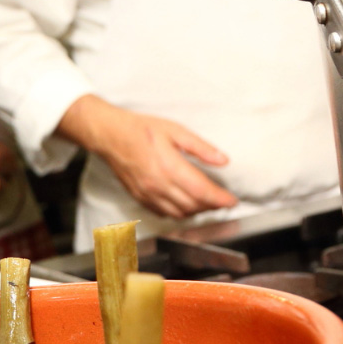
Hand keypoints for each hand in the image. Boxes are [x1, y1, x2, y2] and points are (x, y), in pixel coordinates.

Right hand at [59, 95, 237, 219]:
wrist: (110, 136)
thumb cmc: (140, 130)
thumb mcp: (176, 130)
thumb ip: (201, 147)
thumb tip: (223, 160)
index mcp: (169, 166)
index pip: (201, 191)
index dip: (220, 199)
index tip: (232, 200)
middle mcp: (157, 185)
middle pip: (192, 205)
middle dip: (212, 206)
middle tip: (223, 200)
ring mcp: (147, 194)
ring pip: (178, 213)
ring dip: (196, 212)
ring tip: (207, 203)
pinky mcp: (139, 198)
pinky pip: (163, 213)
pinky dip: (178, 213)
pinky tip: (185, 205)